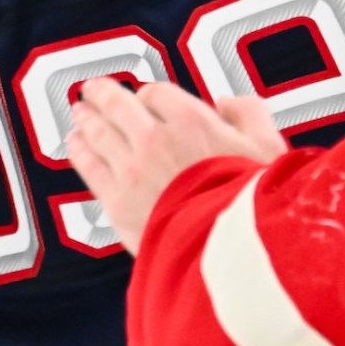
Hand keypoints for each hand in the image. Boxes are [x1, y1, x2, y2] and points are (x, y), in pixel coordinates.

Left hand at [67, 81, 288, 255]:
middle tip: (94, 90)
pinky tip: (74, 143)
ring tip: (79, 113)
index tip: (147, 99)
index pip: (156, 94)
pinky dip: (78, 150)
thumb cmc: (255, 203)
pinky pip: (89, 166)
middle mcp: (154, 139)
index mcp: (191, 120)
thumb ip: (249, 114)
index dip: (151, 95)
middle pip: (119, 107)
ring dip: (87, 119)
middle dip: (104, 96)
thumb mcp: (270, 147)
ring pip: (99, 133)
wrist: (230, 254)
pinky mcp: (117, 202)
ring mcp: (131, 170)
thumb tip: (227, 102)